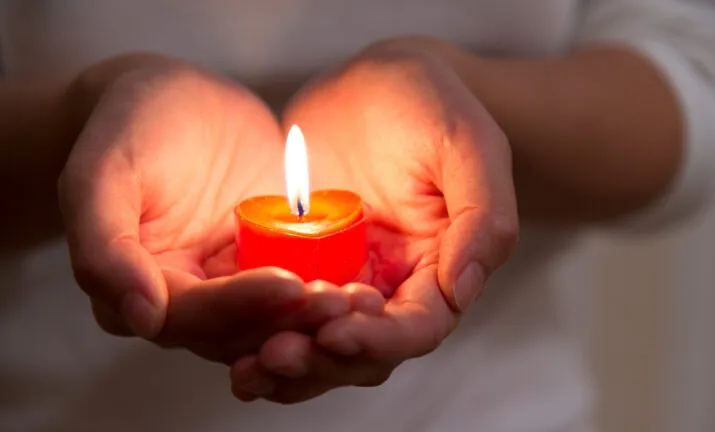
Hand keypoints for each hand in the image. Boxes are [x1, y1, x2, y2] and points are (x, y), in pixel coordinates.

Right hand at [58, 57, 375, 363]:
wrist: (171, 99)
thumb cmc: (128, 127)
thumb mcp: (101, 172)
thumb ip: (104, 244)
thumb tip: (139, 317)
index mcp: (142, 291)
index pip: (193, 317)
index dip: (240, 305)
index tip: (290, 284)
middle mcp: (191, 301)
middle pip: (245, 332)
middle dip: (294, 321)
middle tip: (343, 304)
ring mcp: (236, 283)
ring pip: (280, 320)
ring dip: (321, 318)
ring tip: (365, 303)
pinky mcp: (273, 262)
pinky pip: (306, 288)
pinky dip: (334, 293)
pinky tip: (368, 286)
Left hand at [230, 39, 518, 401]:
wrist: (380, 81)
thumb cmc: (435, 106)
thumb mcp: (471, 147)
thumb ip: (483, 217)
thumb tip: (462, 290)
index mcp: (439, 270)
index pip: (416, 328)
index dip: (379, 341)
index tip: (335, 334)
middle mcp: (393, 287)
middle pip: (361, 351)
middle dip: (321, 361)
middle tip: (276, 354)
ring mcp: (344, 276)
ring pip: (316, 339)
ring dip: (284, 358)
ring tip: (246, 364)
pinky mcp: (302, 261)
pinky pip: (278, 304)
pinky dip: (256, 324)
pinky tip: (225, 330)